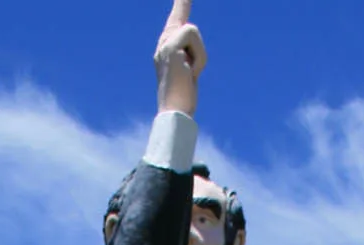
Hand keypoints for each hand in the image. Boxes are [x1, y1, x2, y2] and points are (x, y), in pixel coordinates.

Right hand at [155, 0, 205, 117]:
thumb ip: (188, 60)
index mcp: (167, 49)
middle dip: (183, 0)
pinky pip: (192, 36)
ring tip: (191, 74)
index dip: (181, 5)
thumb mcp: (188, 75)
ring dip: (199, 54)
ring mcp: (164, 43)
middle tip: (189, 38)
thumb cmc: (182, 101)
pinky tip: (190, 72)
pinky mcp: (170, 46)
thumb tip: (189, 62)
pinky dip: (198, 56)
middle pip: (180, 10)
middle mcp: (163, 43)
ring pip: (192, 29)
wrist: (174, 114)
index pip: (175, 21)